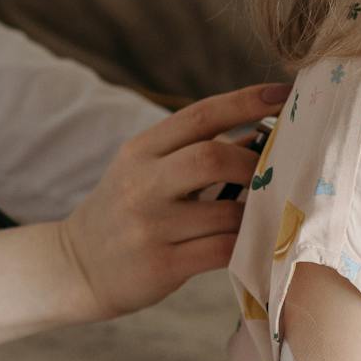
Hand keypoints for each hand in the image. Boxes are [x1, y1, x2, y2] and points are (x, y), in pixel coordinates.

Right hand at [58, 81, 289, 320]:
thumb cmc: (124, 212)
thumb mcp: (144, 170)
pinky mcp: (161, 264)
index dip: (246, 101)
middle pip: (211, 158)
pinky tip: (257, 241)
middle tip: (276, 173)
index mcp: (141, 150)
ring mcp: (150, 225)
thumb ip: (193, 151)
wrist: (77, 266)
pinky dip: (247, 244)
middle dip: (254, 164)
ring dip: (258, 211)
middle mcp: (142, 183)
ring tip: (273, 209)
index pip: (200, 115)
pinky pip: (221, 251)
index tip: (283, 94)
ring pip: (226, 212)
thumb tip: (260, 134)